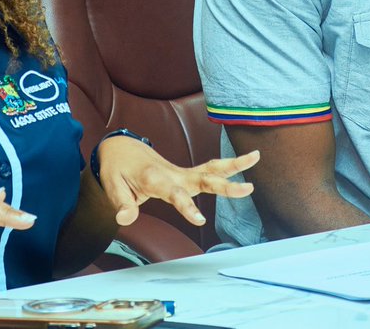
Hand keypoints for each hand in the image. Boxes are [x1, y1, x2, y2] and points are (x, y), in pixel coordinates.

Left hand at [96, 137, 258, 226]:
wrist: (121, 148)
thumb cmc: (117, 169)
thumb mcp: (112, 186)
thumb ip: (121, 203)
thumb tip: (125, 220)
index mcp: (154, 178)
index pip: (174, 194)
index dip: (186, 207)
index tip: (200, 221)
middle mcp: (172, 174)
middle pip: (202, 178)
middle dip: (224, 185)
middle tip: (248, 188)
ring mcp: (181, 173)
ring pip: (211, 168)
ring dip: (234, 164)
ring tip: (256, 156)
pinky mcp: (186, 174)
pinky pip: (209, 169)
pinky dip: (228, 165)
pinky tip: (248, 162)